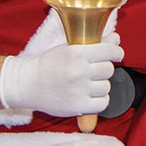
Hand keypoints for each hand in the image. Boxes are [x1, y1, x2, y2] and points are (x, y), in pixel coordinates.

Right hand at [0, 40, 120, 117]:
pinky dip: (99, 100)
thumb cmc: (49, 64)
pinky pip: (103, 103)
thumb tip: (116, 39)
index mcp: (76, 53)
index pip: (109, 51)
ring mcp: (78, 90)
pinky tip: (89, 96)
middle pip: (109, 70)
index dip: (116, 52)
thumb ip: (94, 43)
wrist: (28, 84)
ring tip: (87, 85)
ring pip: (106, 87)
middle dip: (103, 70)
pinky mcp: (78, 106)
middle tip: (93, 71)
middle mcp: (78, 71)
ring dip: (100, 86)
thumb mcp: (69, 48)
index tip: (117, 55)